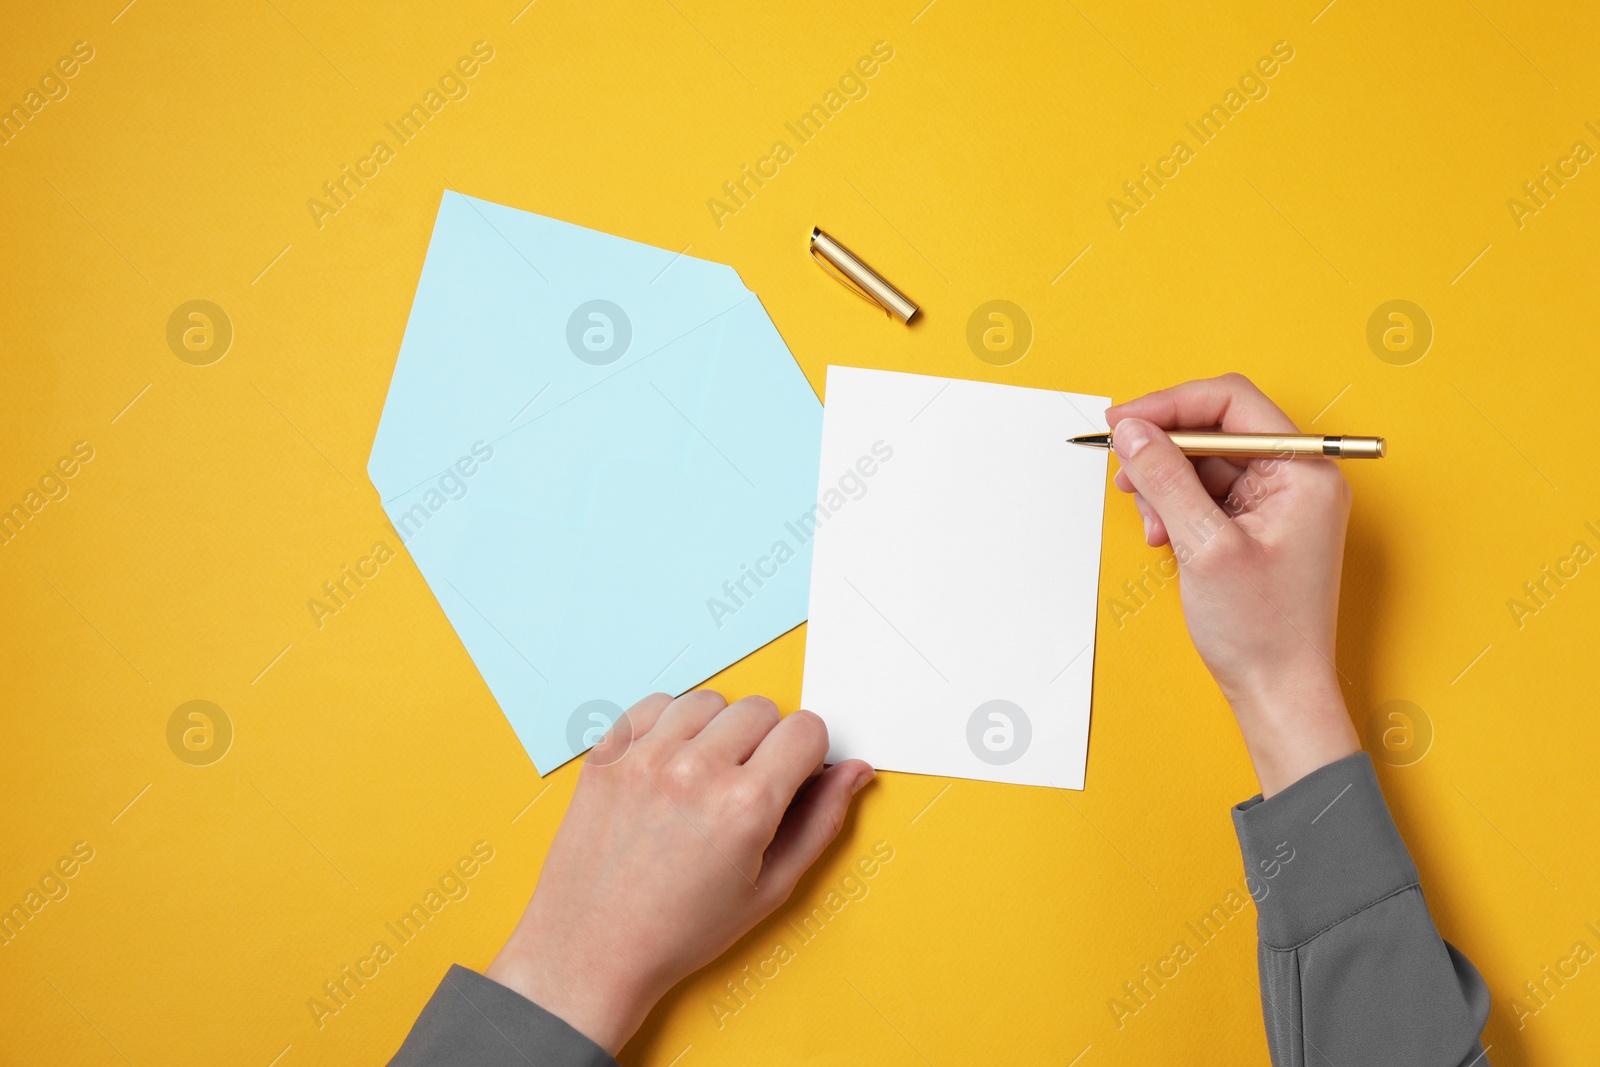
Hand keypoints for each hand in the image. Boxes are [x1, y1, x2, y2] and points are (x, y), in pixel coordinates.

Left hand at [485, 691, 873, 1052]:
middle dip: (765, 742)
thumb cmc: (679, 930)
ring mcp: (644, 757)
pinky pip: (656, 704)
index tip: (792, 777)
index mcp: (745, 806)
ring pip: (709, 701)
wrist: (590, 950)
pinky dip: (669, 726)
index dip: (808, 754)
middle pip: (761, 709)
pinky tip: (669, 767)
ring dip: (717, 730)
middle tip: (745, 788)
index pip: (806, 729)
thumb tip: (853, 772)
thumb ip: (820, 822)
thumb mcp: (769, 889)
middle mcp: (695, 770)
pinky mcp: (607, 754)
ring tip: (704, 778)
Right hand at [1104, 374, 1358, 795]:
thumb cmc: (1262, 630)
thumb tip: (1133, 431)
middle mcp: (1296, 477)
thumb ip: (1167, 479)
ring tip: (1152, 523)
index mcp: (1304, 471)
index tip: (1123, 422)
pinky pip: (1204, 493)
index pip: (1232, 402)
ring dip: (1165, 484)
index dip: (1171, 405)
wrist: (1278, 692)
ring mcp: (1276, 502)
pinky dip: (1175, 507)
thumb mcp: (1205, 546)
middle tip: (1125, 473)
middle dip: (1163, 450)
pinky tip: (1163, 536)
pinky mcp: (1255, 524)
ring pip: (1202, 462)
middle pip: (1214, 428)